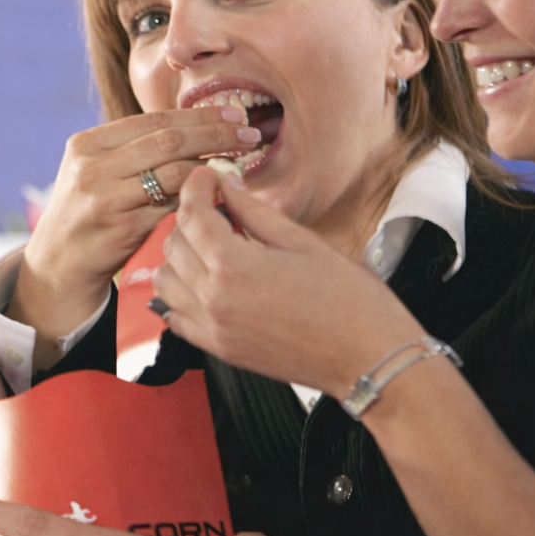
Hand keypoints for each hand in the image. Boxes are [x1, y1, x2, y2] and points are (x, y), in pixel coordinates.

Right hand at [10, 108, 257, 367]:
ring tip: (237, 164)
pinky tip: (217, 195)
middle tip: (249, 134)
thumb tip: (197, 126)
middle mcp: (92, 168)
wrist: (57, 264)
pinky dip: (198, 199)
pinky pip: (172, 207)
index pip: (155, 119)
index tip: (234, 113)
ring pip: (174, 172)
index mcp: (87, 144)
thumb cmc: (88, 212)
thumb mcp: (95, 171)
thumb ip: (133, 149)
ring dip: (211, 167)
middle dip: (216, 134)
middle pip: (168, 140)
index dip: (200, 115)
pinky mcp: (121, 228)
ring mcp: (105, 199)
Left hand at [153, 167, 424, 395]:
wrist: (368, 358)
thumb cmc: (350, 300)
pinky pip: (175, 317)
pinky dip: (180, 295)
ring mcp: (212, 328)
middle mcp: (213, 299)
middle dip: (190, 220)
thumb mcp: (303, 243)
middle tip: (217, 210)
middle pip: (175, 245)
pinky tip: (206, 282)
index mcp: (234, 266)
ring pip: (165, 281)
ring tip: (211, 247)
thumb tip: (229, 185)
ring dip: (180, 257)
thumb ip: (256, 213)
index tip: (206, 176)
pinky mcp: (218, 349)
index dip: (196, 188)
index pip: (193, 216)